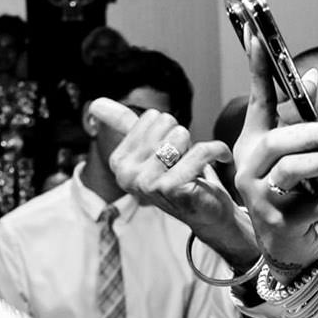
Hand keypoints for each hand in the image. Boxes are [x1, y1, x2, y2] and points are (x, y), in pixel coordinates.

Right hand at [90, 98, 243, 241]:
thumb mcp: (150, 149)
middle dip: (182, 139)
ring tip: (194, 168)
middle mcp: (128, 175)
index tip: (170, 156)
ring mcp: (147, 184)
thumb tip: (95, 104)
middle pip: (166, 123)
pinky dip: (218, 150)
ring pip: (181, 135)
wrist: (209, 214)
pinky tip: (222, 158)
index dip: (168, 132)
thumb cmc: (182, 178)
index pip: (151, 118)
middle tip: (184, 163)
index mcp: (119, 162)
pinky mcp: (171, 189)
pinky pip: (199, 151)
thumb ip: (124, 125)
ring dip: (195, 148)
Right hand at [235, 46, 317, 265]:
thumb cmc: (291, 194)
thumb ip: (300, 117)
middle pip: (281, 140)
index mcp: (252, 146)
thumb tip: (309, 72)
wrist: (285, 250)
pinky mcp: (284, 223)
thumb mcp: (293, 155)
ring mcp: (262, 199)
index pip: (256, 102)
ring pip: (295, 170)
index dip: (257, 70)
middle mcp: (249, 170)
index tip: (256, 35)